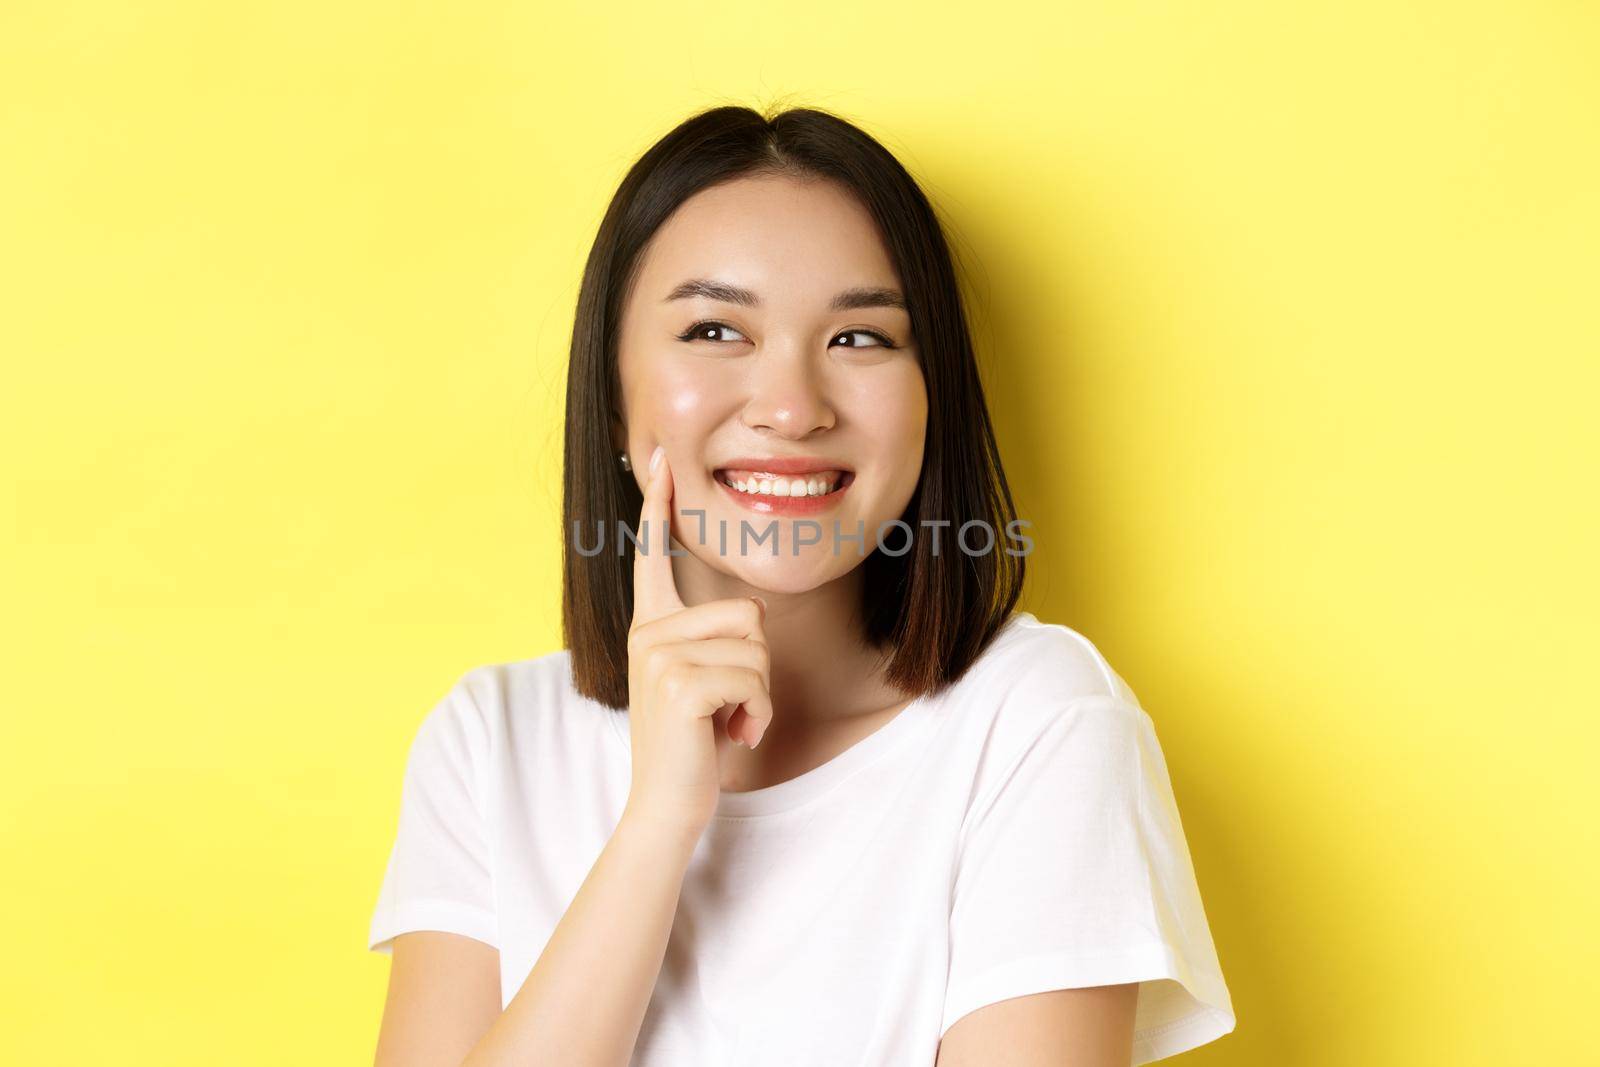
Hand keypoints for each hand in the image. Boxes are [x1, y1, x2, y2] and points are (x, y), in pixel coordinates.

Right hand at [621, 445, 773, 833]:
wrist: (667, 805)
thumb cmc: (693, 744)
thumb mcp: (700, 680)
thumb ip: (707, 640)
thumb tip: (745, 614)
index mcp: (650, 626)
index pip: (654, 555)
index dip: (658, 507)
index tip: (660, 460)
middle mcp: (648, 633)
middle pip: (747, 614)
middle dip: (758, 668)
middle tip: (727, 707)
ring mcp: (659, 656)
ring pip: (756, 649)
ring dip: (760, 696)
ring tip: (726, 722)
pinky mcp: (680, 684)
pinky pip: (754, 679)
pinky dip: (758, 715)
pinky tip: (732, 736)